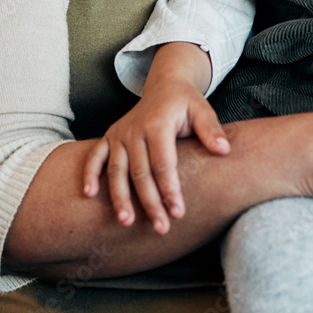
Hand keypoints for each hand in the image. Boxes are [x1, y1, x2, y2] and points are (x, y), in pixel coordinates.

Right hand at [81, 77, 229, 234]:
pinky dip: (90, 173)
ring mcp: (120, 134)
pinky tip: (88, 194)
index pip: (163, 163)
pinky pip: (95, 156)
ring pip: (117, 170)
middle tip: (161, 228)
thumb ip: (211, 129)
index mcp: (158, 123)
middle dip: (150, 202)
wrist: (165, 85)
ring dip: (120, 197)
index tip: (178, 213)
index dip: (170, 189)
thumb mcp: (202, 109)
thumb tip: (224, 150)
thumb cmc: (185, 102)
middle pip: (140, 172)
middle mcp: (135, 129)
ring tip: (126, 222)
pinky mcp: (109, 136)